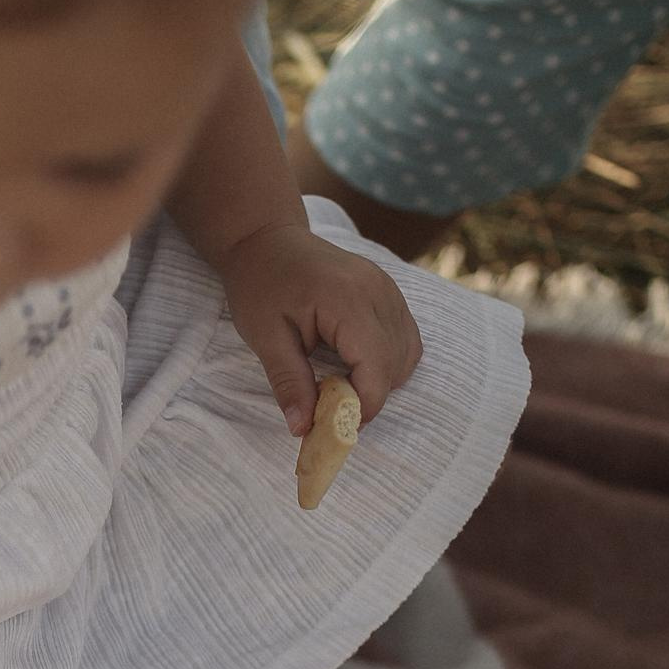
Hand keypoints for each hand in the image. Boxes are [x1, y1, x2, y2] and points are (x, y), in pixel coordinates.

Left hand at [218, 217, 423, 434]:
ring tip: (340, 382)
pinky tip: (354, 363)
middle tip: (329, 405)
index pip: (376, 368)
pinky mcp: (390, 290)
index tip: (332, 424)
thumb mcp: (265, 338)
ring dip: (380, 379)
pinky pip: (405, 337)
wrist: (266, 239)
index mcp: (348, 301)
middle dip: (368, 396)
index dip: (362, 406)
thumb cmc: (260, 285)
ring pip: (408, 354)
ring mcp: (389, 288)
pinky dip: (387, 360)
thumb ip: (289, 383)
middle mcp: (379, 292)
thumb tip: (303, 429)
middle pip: (396, 365)